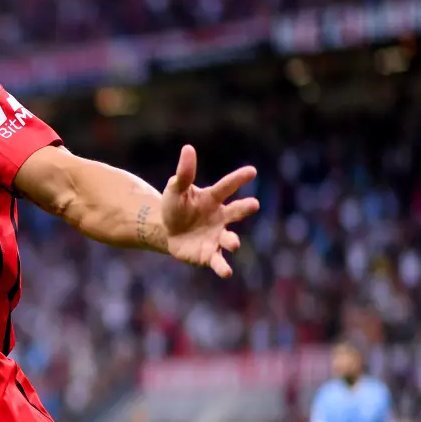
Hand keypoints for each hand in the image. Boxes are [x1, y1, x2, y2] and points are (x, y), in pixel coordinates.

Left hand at [161, 145, 259, 277]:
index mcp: (213, 199)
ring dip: (232, 241)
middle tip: (253, 205)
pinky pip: (218, 262)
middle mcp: (221, 217)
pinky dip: (223, 267)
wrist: (167, 231)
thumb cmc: (176, 206)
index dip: (238, 179)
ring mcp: (217, 237)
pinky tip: (227, 272)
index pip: (227, 186)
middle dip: (245, 209)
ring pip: (229, 239)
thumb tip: (188, 148)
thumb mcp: (175, 189)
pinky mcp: (209, 255)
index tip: (251, 171)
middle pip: (236, 212)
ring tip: (233, 244)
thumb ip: (183, 173)